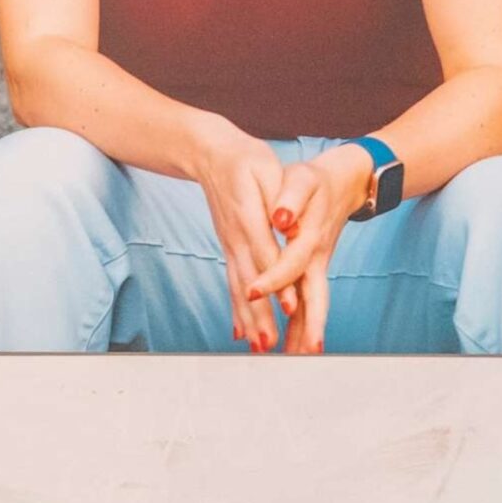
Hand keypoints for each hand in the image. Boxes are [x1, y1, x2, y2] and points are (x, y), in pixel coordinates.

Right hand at [187, 123, 294, 352]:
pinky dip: (236, 310)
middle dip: (260, 315)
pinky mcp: (229, 249)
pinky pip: (231, 283)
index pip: (265, 254)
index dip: (278, 281)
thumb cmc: (245, 160)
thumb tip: (288, 223)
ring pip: (239, 288)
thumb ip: (277, 197)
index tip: (290, 307)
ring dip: (249, 320)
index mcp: (248, 217)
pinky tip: (241, 332)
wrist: (211, 155)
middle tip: (270, 345)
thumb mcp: (265, 170)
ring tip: (261, 348)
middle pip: (249, 281)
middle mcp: (235, 237)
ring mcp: (229, 245)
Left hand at [253, 146, 375, 354]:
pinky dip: (302, 322)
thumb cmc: (316, 179)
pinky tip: (292, 343)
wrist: (344, 180)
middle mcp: (317, 258)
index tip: (252, 292)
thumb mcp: (303, 179)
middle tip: (295, 356)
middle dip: (305, 327)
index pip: (291, 264)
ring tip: (293, 361)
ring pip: (313, 305)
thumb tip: (282, 217)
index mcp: (310, 238)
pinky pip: (308, 300)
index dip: (273, 278)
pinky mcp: (314, 269)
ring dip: (305, 333)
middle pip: (314, 299)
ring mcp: (317, 266)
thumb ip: (291, 196)